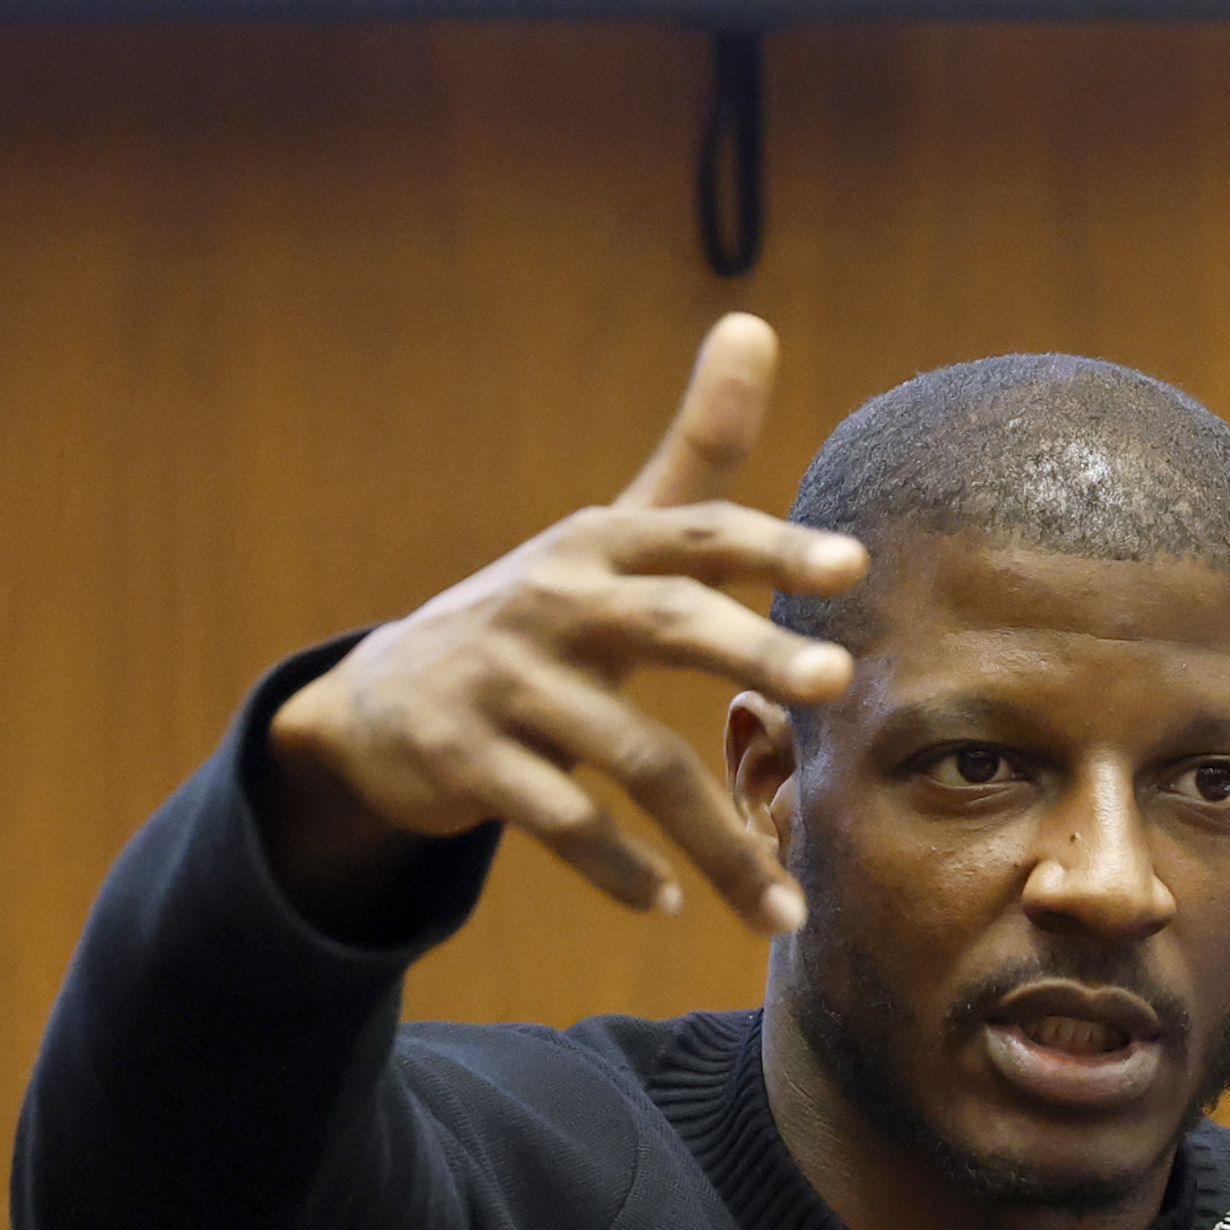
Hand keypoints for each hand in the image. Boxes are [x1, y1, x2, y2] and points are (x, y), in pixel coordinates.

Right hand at [262, 313, 868, 933]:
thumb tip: (755, 323)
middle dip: (751, 648)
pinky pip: (555, 819)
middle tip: (836, 679)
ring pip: (629, 761)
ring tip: (781, 906)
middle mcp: (554, 602)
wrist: (380, 703)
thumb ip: (695, 453)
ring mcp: (505, 683)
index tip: (849, 563)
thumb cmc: (538, 616)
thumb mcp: (609, 536)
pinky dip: (612, 868)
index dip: (770, 544)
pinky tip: (665, 904)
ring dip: (711, 841)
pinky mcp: (465, 760)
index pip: (696, 534)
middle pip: (666, 624)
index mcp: (600, 547)